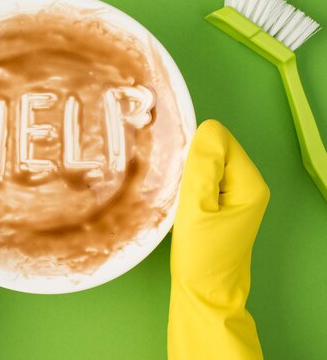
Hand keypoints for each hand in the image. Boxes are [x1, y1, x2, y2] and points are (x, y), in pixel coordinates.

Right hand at [168, 120, 268, 359]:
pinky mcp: (222, 206)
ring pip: (207, 165)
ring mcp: (236, 197)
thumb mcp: (196, 208)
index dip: (195, 149)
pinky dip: (188, 186)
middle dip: (191, 160)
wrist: (203, 294)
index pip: (221, 140)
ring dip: (187, 174)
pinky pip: (204, 181)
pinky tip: (179, 202)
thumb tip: (206, 129)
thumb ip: (202, 166)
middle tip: (173, 183)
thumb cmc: (200, 255)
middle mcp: (248, 186)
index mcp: (249, 183)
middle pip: (215, 151)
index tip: (175, 168)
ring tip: (175, 195)